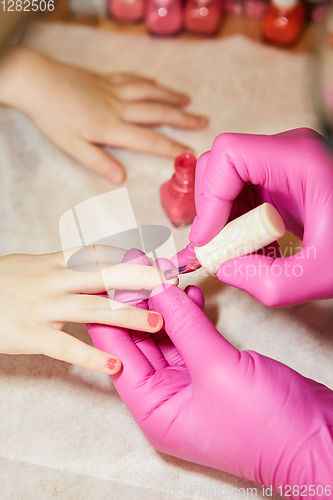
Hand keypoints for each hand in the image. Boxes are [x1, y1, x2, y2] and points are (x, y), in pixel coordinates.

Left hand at [0, 47, 206, 182]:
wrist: (36, 81)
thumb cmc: (52, 117)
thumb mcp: (72, 146)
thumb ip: (98, 161)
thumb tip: (121, 178)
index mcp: (112, 127)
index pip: (149, 140)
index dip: (172, 147)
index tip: (191, 153)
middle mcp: (119, 107)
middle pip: (157, 113)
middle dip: (183, 119)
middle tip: (204, 122)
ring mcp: (113, 90)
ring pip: (149, 92)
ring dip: (171, 96)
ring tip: (189, 101)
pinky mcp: (105, 79)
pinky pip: (132, 78)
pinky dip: (148, 82)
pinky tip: (156, 83)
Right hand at [0, 247, 176, 373]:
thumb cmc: (4, 283)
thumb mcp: (35, 264)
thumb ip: (66, 265)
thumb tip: (97, 262)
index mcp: (55, 262)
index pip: (99, 254)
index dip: (130, 257)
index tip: (157, 261)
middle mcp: (53, 280)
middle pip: (104, 276)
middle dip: (140, 280)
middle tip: (171, 285)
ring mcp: (43, 307)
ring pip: (93, 309)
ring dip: (127, 316)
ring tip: (156, 325)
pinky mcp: (31, 334)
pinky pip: (66, 347)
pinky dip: (91, 357)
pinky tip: (114, 365)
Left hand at [87, 280, 332, 496]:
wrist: (319, 440)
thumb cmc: (267, 425)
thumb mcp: (217, 370)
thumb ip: (185, 327)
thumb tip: (158, 290)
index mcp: (156, 410)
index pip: (118, 356)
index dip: (109, 316)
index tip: (103, 281)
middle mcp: (168, 398)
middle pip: (140, 343)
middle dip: (137, 303)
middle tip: (133, 265)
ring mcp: (192, 384)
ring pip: (167, 336)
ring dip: (164, 305)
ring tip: (158, 270)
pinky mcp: (215, 371)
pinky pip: (192, 338)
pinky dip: (189, 315)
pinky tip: (188, 292)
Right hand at [185, 128, 332, 305]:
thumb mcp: (320, 274)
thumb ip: (267, 281)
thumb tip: (224, 268)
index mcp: (301, 160)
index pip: (230, 155)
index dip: (210, 195)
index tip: (209, 237)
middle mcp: (288, 152)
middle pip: (221, 163)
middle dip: (210, 208)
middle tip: (216, 246)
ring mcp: (283, 163)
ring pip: (225, 178)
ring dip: (219, 216)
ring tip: (233, 250)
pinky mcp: (279, 178)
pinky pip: (240, 190)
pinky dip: (232, 218)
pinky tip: (246, 244)